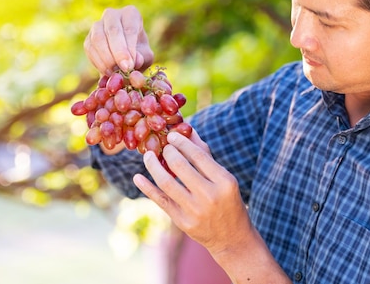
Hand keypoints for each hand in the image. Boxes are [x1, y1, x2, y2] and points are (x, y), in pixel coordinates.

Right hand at [84, 5, 153, 74]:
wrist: (124, 57)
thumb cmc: (138, 52)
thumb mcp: (146, 55)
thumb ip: (143, 58)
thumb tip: (135, 61)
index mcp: (130, 13)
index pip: (129, 28)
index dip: (129, 47)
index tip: (130, 65)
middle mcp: (112, 15)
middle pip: (113, 30)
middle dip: (118, 52)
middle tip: (124, 69)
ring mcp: (97, 25)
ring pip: (98, 38)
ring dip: (106, 58)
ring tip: (115, 73)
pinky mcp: (88, 38)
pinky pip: (90, 48)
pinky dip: (98, 62)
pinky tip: (107, 72)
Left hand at [134, 130, 290, 282]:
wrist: (232, 238)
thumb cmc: (228, 201)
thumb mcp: (224, 178)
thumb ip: (205, 155)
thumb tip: (188, 130)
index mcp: (224, 181)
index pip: (198, 155)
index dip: (182, 142)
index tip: (171, 135)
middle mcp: (210, 196)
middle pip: (180, 166)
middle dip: (167, 152)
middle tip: (162, 146)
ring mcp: (195, 211)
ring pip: (166, 182)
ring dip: (153, 166)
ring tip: (148, 156)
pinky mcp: (182, 222)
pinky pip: (160, 200)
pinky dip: (147, 188)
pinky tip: (137, 177)